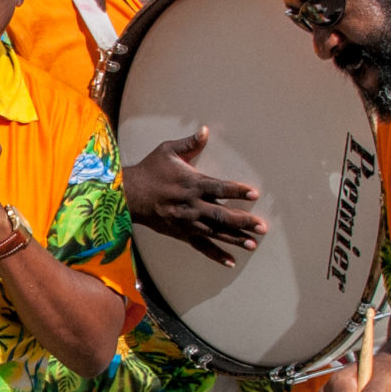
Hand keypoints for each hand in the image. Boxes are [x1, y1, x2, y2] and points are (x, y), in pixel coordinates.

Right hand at [123, 128, 264, 266]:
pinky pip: (201, 246)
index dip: (237, 191)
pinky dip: (215, 254)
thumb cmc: (150, 170)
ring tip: (253, 244)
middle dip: (243, 221)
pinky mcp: (181, 233)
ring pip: (215, 232)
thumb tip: (205, 130)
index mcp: (192, 183)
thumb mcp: (167, 150)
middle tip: (262, 227)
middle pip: (222, 215)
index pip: (219, 188)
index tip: (254, 194)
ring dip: (235, 239)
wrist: (128, 194)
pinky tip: (230, 261)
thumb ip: (190, 143)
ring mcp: (187, 222)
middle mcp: (192, 204)